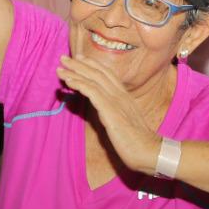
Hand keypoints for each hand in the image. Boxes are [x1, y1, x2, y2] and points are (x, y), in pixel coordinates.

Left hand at [55, 53, 163, 174]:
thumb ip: (113, 113)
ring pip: (93, 79)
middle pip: (98, 73)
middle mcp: (121, 95)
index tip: (79, 58)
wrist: (148, 151)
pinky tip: (68, 81)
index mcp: (125, 96)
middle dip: (79, 64)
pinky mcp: (111, 111)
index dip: (92, 64)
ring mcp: (116, 101)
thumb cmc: (137, 141)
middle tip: (64, 58)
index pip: (108, 74)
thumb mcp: (124, 122)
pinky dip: (79, 84)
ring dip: (74, 72)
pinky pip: (92, 91)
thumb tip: (103, 111)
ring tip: (60, 68)